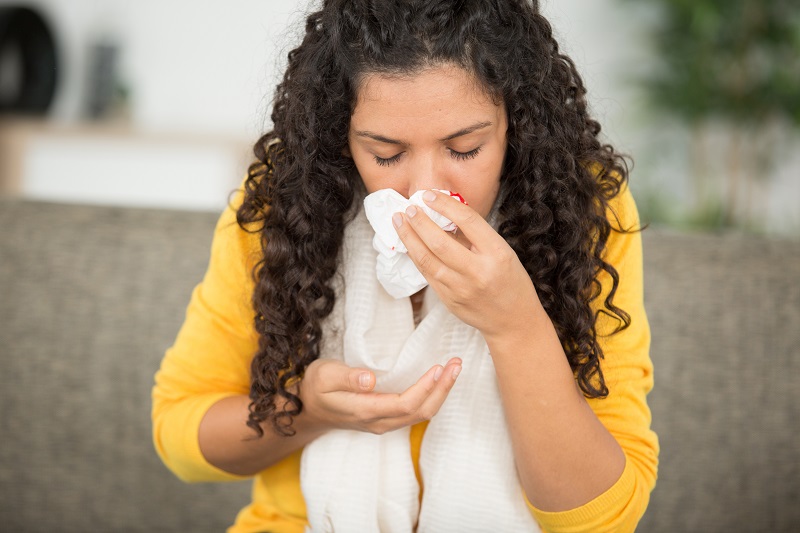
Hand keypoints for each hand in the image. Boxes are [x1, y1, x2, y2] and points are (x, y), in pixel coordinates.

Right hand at [299, 357, 461, 434]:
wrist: (307, 411)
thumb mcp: (324, 376)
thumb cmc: (315, 388)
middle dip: (442, 389)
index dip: (425, 388)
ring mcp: (384, 423)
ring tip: (454, 369)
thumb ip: (346, 378)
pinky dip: (432, 395)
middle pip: (420, 411)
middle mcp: (380, 422)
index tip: (439, 368)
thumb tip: (370, 379)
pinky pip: (416, 411)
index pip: (405, 404)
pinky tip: (438, 380)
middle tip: (457, 364)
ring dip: (440, 392)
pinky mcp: (387, 419)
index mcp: (366, 411)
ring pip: (421, 414)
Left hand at [392, 189, 541, 341]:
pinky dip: (415, 255)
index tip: (429, 195)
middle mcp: (478, 272)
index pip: (467, 221)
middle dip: (419, 222)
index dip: (445, 204)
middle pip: (440, 242)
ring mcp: (461, 289)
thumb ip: (476, 236)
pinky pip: (427, 274)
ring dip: (409, 237)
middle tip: (409, 207)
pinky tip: (408, 243)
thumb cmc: (511, 282)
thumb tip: (444, 213)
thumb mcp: (503, 253)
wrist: (513, 321)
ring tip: (400, 221)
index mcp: (497, 254)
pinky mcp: (449, 300)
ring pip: (427, 259)